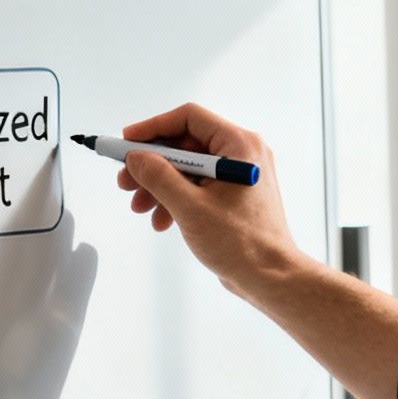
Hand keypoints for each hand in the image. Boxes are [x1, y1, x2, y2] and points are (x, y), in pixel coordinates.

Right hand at [115, 103, 306, 303]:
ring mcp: (239, 175)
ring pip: (188, 168)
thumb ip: (158, 176)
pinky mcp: (234, 195)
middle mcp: (242, 154)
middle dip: (152, 164)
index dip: (153, 127)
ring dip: (159, 185)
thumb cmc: (242, 244)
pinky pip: (198, 185)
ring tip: (140, 206)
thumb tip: (136, 158)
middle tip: (127, 180)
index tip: (127, 142)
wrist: (270, 279)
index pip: (189, 119)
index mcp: (239, 146)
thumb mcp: (190, 206)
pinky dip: (176, 198)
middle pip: (185, 145)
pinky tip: (161, 219)